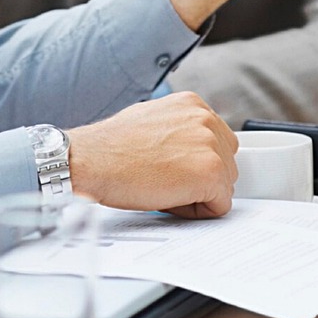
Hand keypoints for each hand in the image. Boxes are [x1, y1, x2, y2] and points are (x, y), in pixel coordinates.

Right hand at [67, 92, 235, 218]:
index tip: (176, 170)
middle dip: (202, 179)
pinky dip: (197, 212)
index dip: (196, 162)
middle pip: (226, 162)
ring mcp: (211, 145)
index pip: (218, 141)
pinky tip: (169, 201)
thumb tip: (186, 149)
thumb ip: (178, 130)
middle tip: (168, 182)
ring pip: (224, 185)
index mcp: (192, 105)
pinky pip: (220, 206)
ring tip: (164, 189)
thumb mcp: (151, 121)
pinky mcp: (210, 173)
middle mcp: (205, 119)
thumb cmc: (110, 148)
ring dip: (199, 195)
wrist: (91, 160)